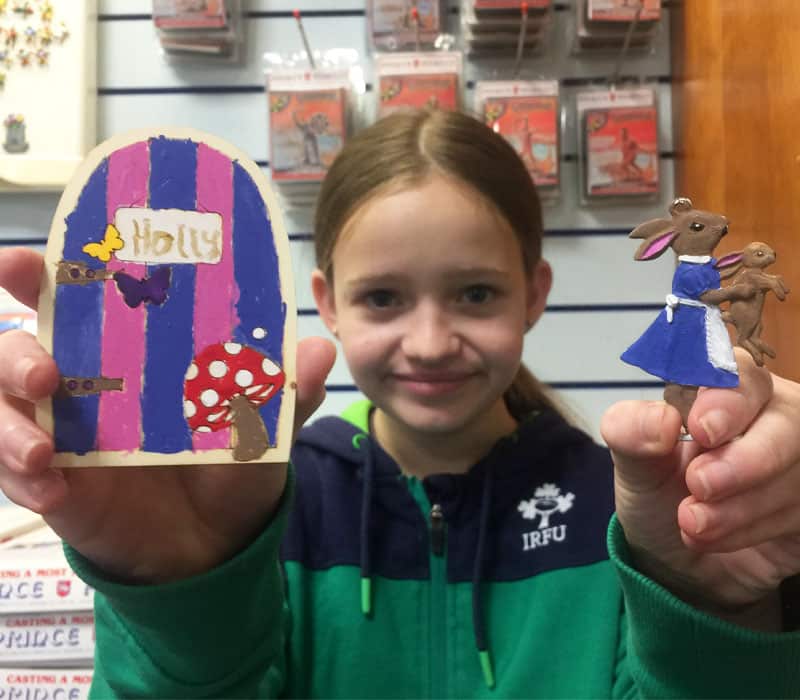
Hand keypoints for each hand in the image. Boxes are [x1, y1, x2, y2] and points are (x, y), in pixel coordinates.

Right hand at [0, 247, 335, 582]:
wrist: (219, 542)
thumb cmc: (233, 466)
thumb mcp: (264, 428)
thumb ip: (285, 392)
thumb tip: (317, 351)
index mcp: (130, 355)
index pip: (74, 303)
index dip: (40, 278)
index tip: (26, 265)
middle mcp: (85, 386)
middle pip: (13, 350)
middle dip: (12, 353)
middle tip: (42, 373)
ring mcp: (62, 434)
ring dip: (7, 424)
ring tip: (45, 450)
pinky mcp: (53, 484)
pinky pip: (13, 475)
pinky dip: (21, 478)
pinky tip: (54, 491)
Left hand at [601, 349, 799, 626]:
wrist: (678, 562)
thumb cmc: (660, 497)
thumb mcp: (633, 466)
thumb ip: (631, 433)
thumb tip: (659, 419)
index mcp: (725, 392)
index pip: (743, 373)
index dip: (728, 399)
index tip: (700, 428)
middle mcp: (772, 418)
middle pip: (789, 419)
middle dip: (744, 458)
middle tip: (699, 484)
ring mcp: (798, 463)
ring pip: (798, 472)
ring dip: (742, 505)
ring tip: (692, 522)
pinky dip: (757, 528)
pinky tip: (715, 537)